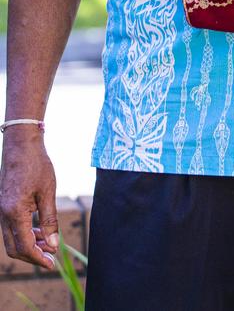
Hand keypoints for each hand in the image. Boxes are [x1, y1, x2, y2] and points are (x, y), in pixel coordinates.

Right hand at [0, 130, 58, 269]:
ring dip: (28, 245)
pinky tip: (38, 231)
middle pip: (14, 248)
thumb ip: (50, 220)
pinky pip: (11, 227)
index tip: (51, 263)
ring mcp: (1, 210)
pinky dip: (24, 233)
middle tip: (50, 257)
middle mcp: (3, 214)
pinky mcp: (3, 205)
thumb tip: (53, 244)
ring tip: (48, 243)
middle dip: (32, 256)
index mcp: (14, 213)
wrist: (21, 144)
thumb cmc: (37, 165)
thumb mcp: (48, 192)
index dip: (38, 258)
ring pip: (11, 239)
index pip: (24, 247)